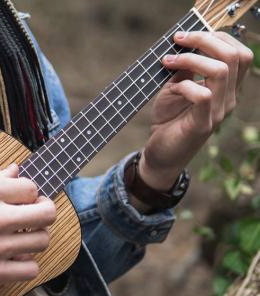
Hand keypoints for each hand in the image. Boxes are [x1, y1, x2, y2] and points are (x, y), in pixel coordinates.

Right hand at [0, 164, 55, 295]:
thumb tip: (14, 170)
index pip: (31, 188)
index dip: (30, 193)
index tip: (25, 199)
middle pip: (47, 213)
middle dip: (44, 212)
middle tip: (35, 216)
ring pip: (42, 241)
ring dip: (36, 238)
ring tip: (23, 238)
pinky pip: (30, 269)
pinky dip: (27, 264)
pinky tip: (14, 258)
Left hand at [139, 31, 253, 192]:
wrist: (160, 155)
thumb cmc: (168, 121)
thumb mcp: (175, 88)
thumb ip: (184, 69)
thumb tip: (185, 44)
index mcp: (226, 88)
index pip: (238, 53)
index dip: (215, 37)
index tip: (185, 37)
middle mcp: (228, 98)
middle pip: (235, 56)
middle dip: (205, 40)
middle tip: (178, 41)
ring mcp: (218, 112)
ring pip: (221, 71)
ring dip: (191, 59)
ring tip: (167, 61)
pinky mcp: (202, 125)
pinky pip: (203, 95)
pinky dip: (185, 85)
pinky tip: (171, 89)